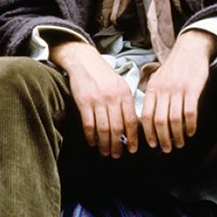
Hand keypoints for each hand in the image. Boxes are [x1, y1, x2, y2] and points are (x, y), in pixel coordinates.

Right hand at [51, 40, 138, 157]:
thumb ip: (126, 103)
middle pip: (117, 128)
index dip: (132, 138)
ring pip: (103, 129)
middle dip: (117, 145)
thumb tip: (132, 126)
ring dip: (104, 144)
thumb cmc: (103, 74)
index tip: (132, 149)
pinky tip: (91, 142)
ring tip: (105, 152)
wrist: (84, 61)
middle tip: (117, 155)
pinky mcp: (83, 101)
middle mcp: (113, 98)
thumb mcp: (120, 85)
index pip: (131, 121)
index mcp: (124, 94)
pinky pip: (88, 124)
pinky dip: (90, 135)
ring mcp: (98, 100)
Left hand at [141, 29, 216, 152]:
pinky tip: (191, 132)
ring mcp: (177, 90)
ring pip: (173, 119)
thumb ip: (153, 97)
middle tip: (166, 149)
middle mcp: (162, 90)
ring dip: (176, 135)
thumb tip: (148, 119)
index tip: (151, 144)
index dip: (148, 132)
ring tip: (179, 144)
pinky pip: (190, 112)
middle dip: (162, 138)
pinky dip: (190, 125)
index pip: (145, 115)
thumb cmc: (174, 68)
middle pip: (159, 120)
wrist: (189, 50)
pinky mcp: (192, 89)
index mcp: (151, 89)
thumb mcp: (157, 80)